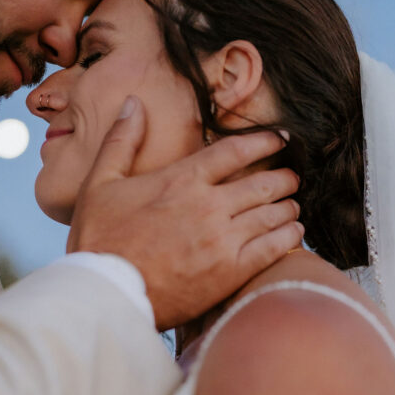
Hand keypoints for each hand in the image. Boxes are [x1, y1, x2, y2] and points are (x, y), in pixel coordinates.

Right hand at [67, 96, 302, 329]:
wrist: (107, 291)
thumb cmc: (99, 239)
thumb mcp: (100, 183)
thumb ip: (121, 141)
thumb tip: (134, 104)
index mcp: (182, 179)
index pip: (236, 151)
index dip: (264, 141)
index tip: (281, 138)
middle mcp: (208, 204)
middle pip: (263, 182)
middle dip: (283, 177)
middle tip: (291, 177)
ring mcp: (223, 239)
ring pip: (274, 213)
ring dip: (288, 206)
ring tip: (293, 205)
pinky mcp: (230, 271)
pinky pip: (274, 247)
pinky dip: (290, 236)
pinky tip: (294, 232)